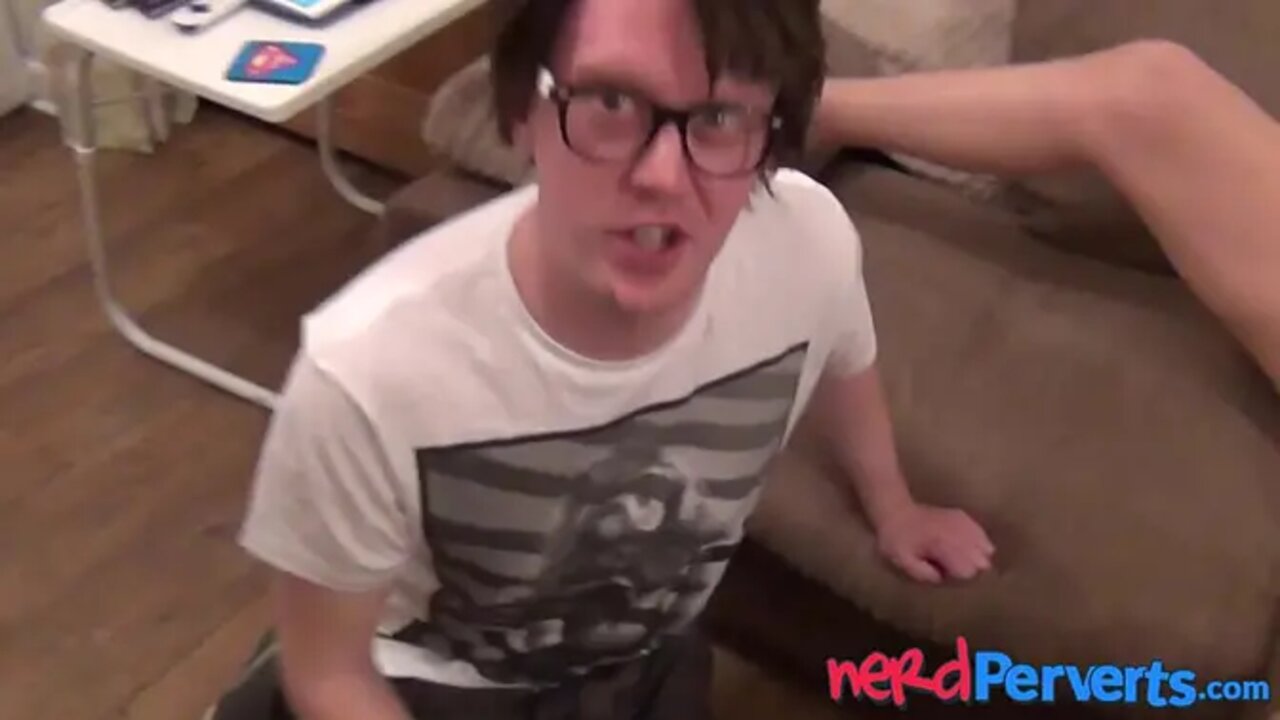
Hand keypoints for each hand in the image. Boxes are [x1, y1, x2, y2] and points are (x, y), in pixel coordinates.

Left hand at [875, 503, 994, 583]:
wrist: (896, 510)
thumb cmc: (896, 539)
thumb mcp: (903, 560)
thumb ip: (923, 573)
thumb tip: (942, 578)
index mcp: (943, 545)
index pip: (968, 570)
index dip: (958, 576)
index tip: (945, 573)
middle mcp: (957, 533)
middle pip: (982, 561)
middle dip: (970, 567)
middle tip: (952, 566)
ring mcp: (962, 522)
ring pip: (986, 547)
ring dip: (977, 555)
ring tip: (960, 557)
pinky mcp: (962, 515)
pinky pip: (981, 533)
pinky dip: (978, 541)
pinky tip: (968, 544)